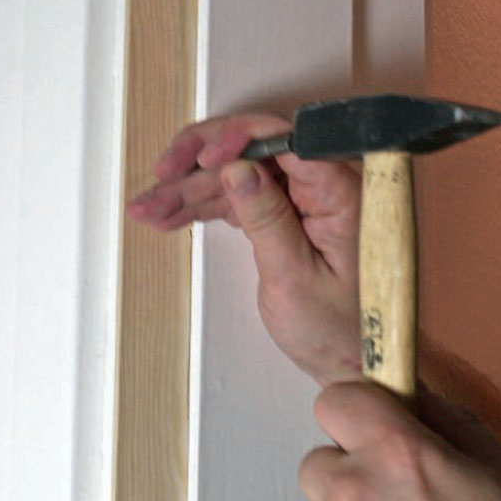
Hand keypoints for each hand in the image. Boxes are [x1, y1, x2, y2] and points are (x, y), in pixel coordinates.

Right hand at [126, 114, 362, 384]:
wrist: (351, 361)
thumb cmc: (338, 330)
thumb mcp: (294, 277)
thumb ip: (267, 219)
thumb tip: (237, 168)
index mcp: (339, 192)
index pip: (285, 141)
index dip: (236, 140)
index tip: (200, 159)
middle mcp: (322, 187)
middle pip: (252, 153)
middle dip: (199, 166)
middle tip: (160, 179)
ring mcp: (300, 200)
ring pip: (236, 178)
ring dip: (190, 191)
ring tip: (149, 207)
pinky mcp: (283, 216)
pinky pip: (238, 201)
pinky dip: (203, 208)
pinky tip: (170, 215)